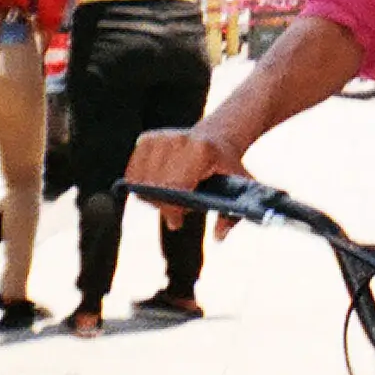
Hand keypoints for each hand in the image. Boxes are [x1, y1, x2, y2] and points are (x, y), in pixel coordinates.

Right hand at [125, 127, 248, 236]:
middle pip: (157, 185)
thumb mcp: (241, 189)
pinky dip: (141, 185)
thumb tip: (218, 237)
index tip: (176, 222)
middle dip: (164, 205)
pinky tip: (157, 189)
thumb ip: (231, 216)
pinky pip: (133, 171)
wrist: (217, 139)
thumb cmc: (227, 169)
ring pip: (142, 180)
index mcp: (202, 150)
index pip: (176, 186)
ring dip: (152, 196)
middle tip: (175, 215)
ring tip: (170, 200)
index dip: (172, 209)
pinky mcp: (147, 139)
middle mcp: (178, 140)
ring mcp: (160, 137)